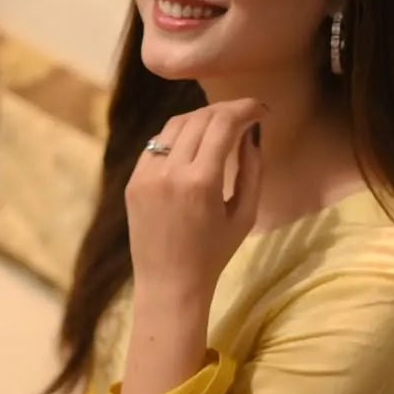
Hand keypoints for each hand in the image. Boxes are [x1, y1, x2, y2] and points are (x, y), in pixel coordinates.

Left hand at [126, 98, 265, 304]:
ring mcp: (146, 175)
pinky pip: (157, 144)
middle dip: (226, 110)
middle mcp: (170, 171)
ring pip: (176, 125)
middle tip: (244, 114)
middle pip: (200, 117)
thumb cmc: (214, 255)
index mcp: (201, 182)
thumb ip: (252, 169)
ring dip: (201, 117)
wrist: (169, 284)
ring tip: (220, 124)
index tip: (261, 109)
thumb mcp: (244, 215)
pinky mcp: (133, 181)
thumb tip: (251, 134)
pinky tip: (192, 143)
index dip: (246, 109)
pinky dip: (178, 136)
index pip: (224, 124)